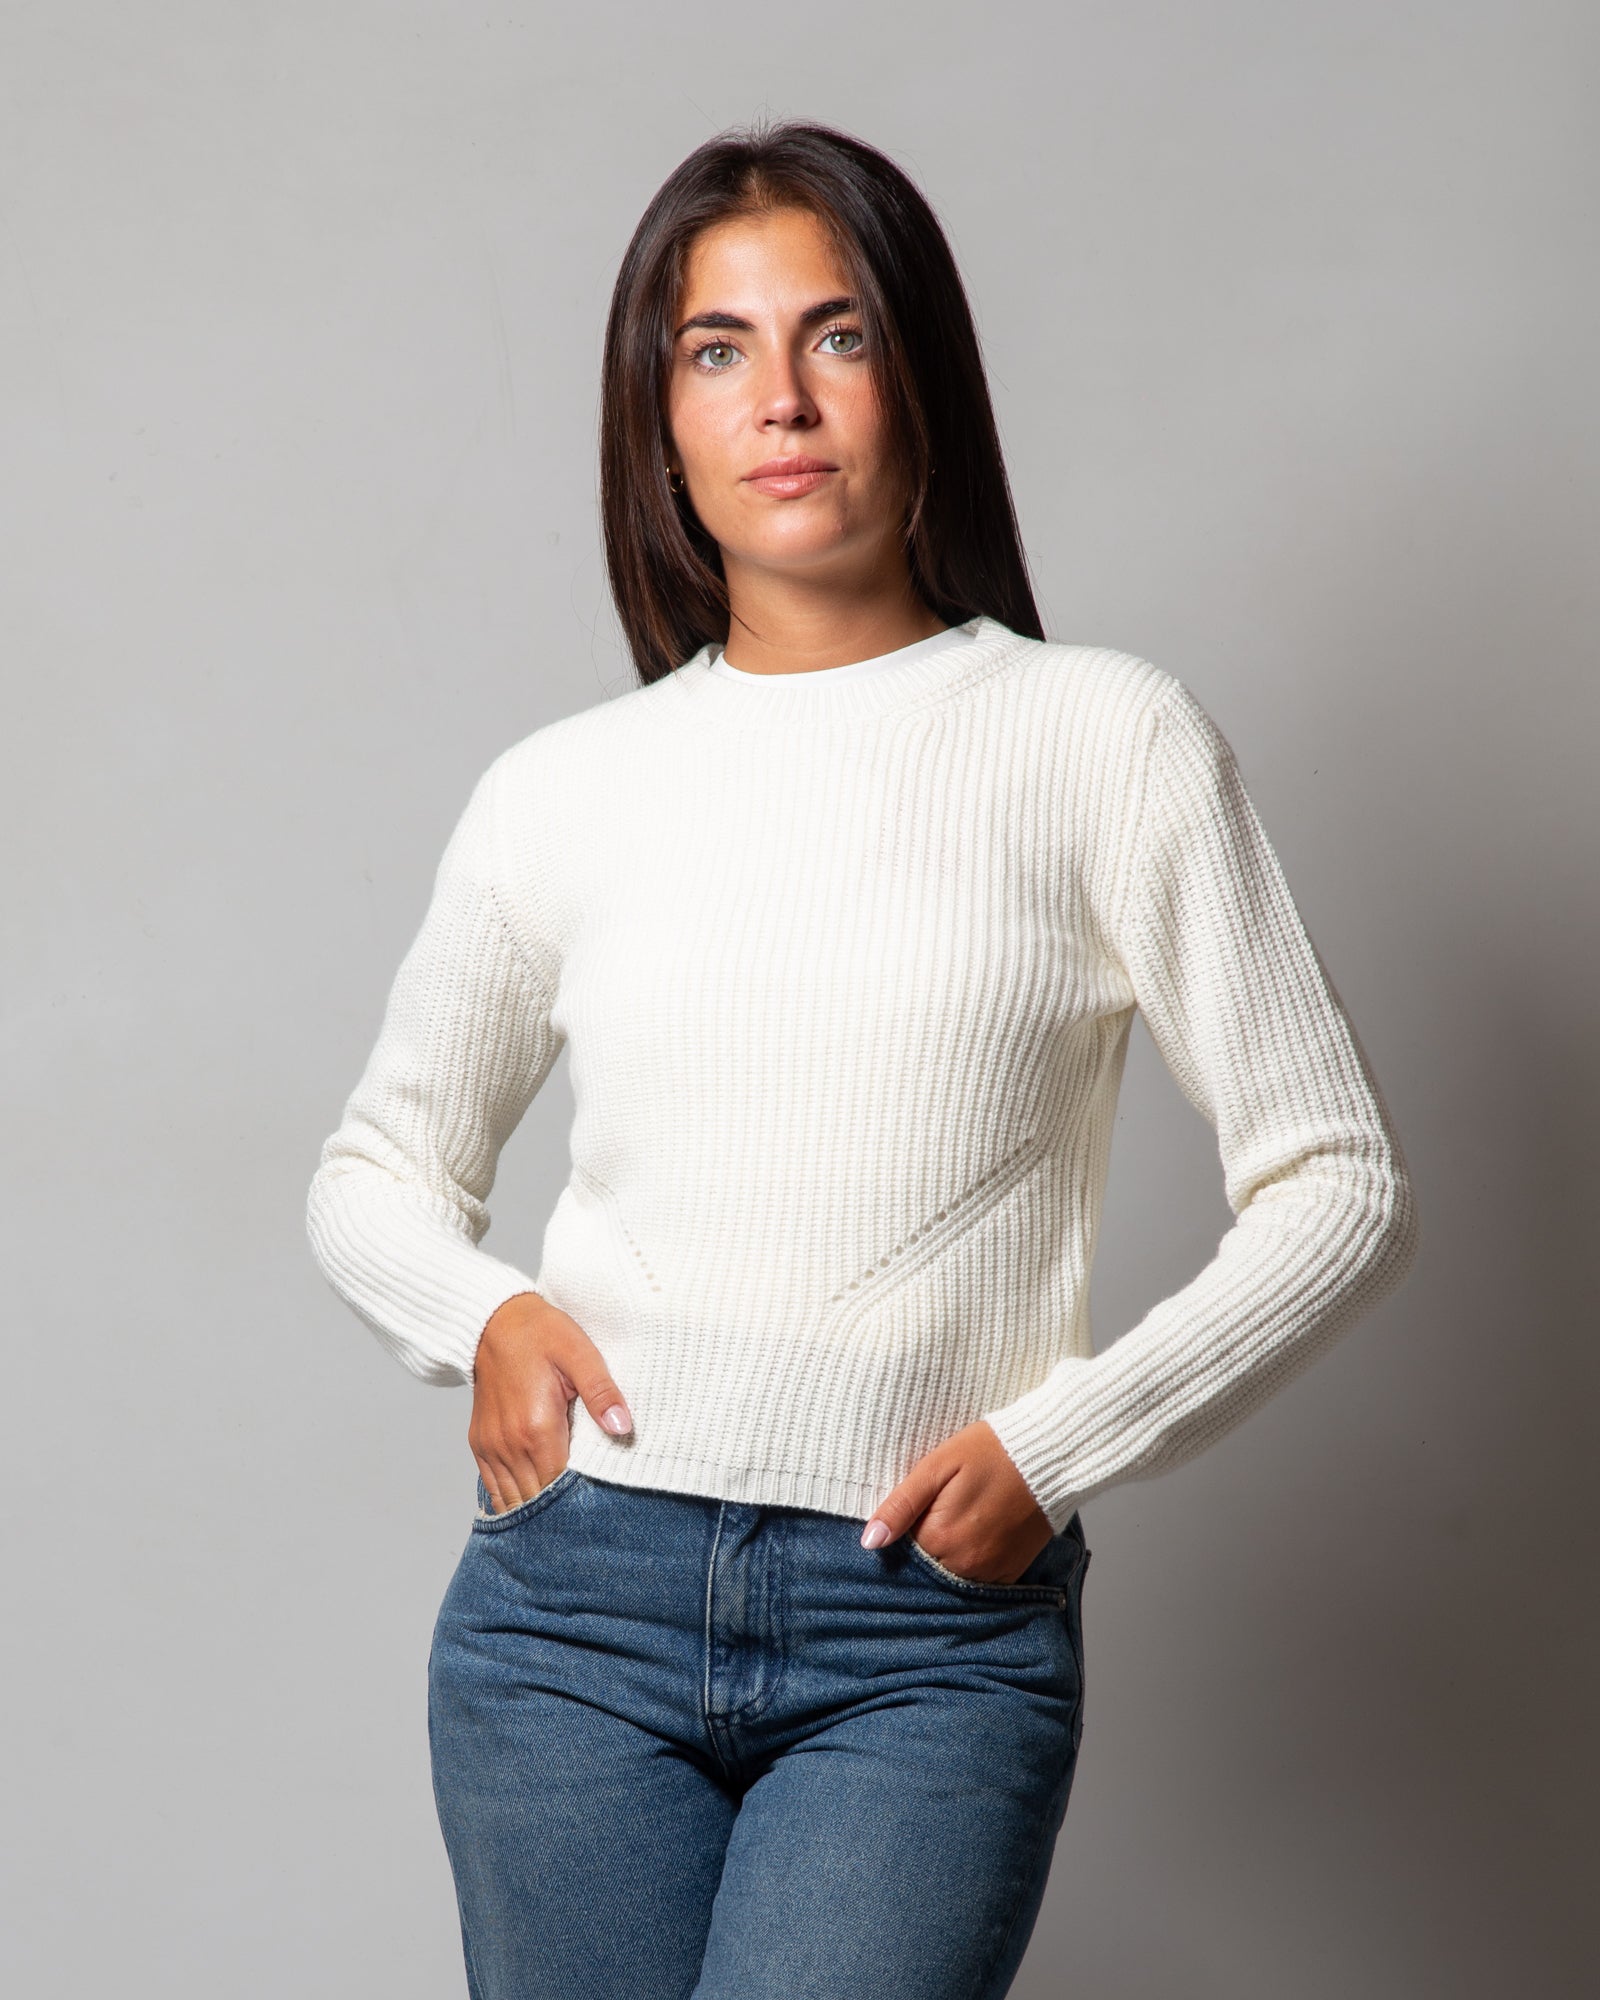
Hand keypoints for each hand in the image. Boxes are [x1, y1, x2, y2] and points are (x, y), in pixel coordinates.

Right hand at [468, 1292, 632, 1513]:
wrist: (493, 1322)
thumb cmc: (541, 1334)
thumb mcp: (580, 1353)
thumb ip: (601, 1392)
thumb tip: (624, 1427)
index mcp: (537, 1427)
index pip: (560, 1486)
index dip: (580, 1504)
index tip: (602, 1510)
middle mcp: (509, 1445)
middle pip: (537, 1500)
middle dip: (560, 1514)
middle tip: (588, 1525)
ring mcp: (491, 1447)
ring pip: (513, 1501)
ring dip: (537, 1513)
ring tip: (564, 1523)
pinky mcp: (481, 1445)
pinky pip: (494, 1489)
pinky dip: (513, 1501)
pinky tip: (534, 1507)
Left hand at [860, 1420, 1052, 1584]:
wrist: (1047, 1456)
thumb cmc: (990, 1452)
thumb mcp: (937, 1466)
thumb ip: (901, 1505)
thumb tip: (870, 1541)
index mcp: (939, 1536)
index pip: (903, 1548)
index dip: (909, 1526)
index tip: (924, 1505)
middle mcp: (964, 1563)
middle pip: (927, 1565)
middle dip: (929, 1542)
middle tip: (949, 1507)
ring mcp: (990, 1572)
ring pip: (952, 1575)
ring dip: (951, 1555)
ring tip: (967, 1517)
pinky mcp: (1011, 1573)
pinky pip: (980, 1580)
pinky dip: (975, 1562)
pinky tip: (983, 1533)